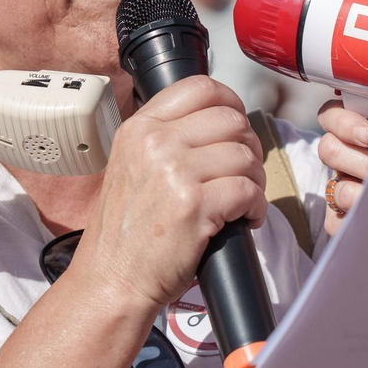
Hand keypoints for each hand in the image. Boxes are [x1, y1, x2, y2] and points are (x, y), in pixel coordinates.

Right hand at [69, 75, 267, 316]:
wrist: (111, 280)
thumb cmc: (125, 233)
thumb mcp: (131, 166)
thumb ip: (165, 140)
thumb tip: (219, 123)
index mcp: (139, 128)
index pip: (200, 87)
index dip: (231, 102)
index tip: (236, 127)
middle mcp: (155, 143)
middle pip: (231, 120)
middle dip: (248, 146)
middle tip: (243, 174)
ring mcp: (174, 172)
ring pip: (244, 155)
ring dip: (256, 180)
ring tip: (243, 201)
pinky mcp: (194, 206)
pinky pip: (248, 190)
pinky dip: (256, 207)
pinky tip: (245, 220)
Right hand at [316, 98, 367, 236]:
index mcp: (359, 126)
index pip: (332, 115)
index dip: (345, 124)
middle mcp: (347, 154)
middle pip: (329, 149)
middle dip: (355, 161)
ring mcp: (343, 185)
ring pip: (333, 187)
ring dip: (352, 194)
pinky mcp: (344, 216)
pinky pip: (334, 222)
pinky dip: (350, 222)